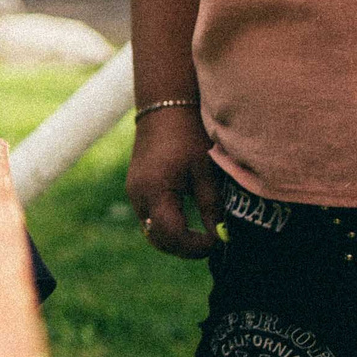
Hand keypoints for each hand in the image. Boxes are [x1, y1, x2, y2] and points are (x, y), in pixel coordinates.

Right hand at [125, 105, 220, 257]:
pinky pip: (150, 218)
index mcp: (155, 191)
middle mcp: (138, 196)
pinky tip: (187, 221)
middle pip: (158, 239)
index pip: (172, 235)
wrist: (164, 108)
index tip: (217, 242)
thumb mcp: (205, 171)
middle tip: (211, 244)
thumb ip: (211, 206)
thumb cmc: (188, 135)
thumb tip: (221, 236)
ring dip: (175, 239)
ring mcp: (134, 193)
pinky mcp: (136, 188)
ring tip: (201, 235)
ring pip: (152, 231)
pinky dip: (167, 226)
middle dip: (185, 248)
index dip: (195, 246)